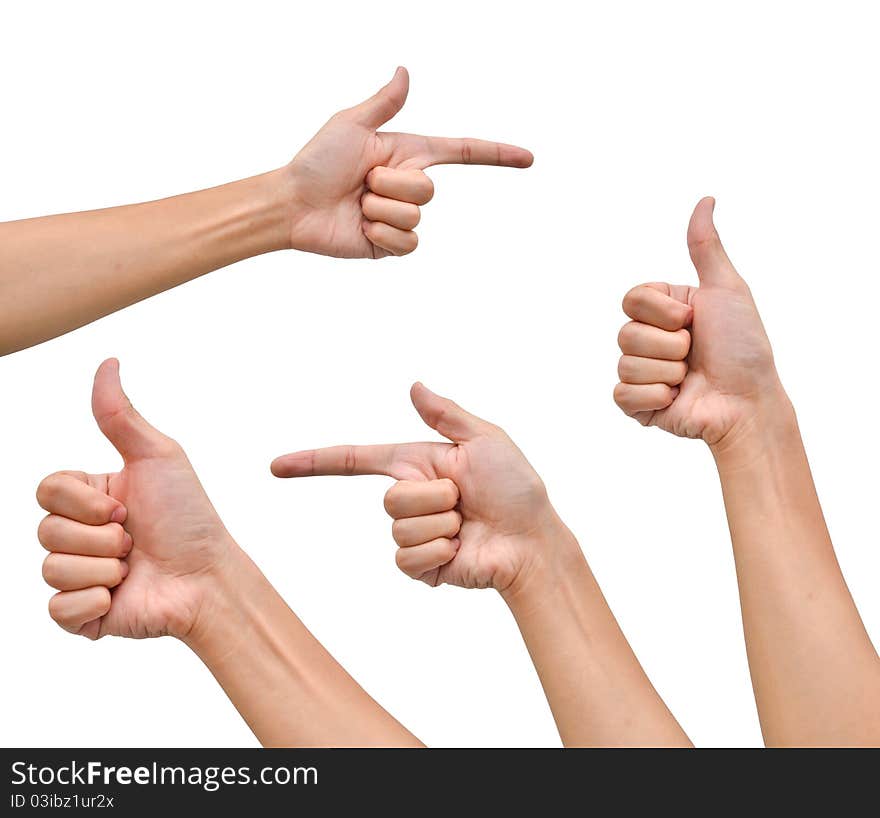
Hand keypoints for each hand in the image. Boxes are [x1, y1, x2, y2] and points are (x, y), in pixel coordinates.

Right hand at [36, 359, 237, 639]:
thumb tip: (108, 362)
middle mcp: (80, 533)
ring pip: (51, 567)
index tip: (125, 507)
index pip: (47, 490)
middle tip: (136, 540)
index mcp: (91, 497)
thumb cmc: (189, 516)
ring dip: (103, 566)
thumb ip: (121, 415)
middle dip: (101, 536)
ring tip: (134, 566)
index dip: (84, 502)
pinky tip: (120, 595)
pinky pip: (58, 609)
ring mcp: (80, 574)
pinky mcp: (83, 615)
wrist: (208, 576)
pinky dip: (93, 601)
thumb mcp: (157, 458)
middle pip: (46, 530)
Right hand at [271, 383, 572, 591]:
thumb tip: (414, 386)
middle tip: (466, 499)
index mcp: (416, 465)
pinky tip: (461, 548)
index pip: (355, 461)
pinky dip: (441, 551)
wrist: (532, 542)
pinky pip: (409, 559)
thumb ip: (446, 414)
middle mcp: (410, 498)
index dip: (314, 463)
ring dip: (442, 525)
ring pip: (400, 529)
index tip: (276, 466)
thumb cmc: (516, 488)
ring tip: (467, 524)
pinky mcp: (421, 566)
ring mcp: (414, 534)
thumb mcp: (486, 440)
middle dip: (434, 498)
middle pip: (389, 499)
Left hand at [284, 67, 532, 258]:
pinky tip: (360, 228)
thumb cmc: (316, 162)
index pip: (462, 153)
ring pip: (415, 216)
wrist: (293, 205)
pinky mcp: (391, 245)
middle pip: (428, 190)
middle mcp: (407, 186)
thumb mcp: (352, 125)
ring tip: (356, 205)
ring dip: (380, 209)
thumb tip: (404, 72)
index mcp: (407, 155)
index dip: (496, 155)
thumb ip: (384, 102)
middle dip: (392, 185)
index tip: (528, 158)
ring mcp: (400, 218)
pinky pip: (407, 242)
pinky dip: (381, 234)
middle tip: (362, 183)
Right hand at [613, 197, 786, 447]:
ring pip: (626, 363)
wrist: (747, 403)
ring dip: (667, 373)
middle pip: (626, 332)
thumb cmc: (743, 348)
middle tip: (694, 354)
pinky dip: (655, 397)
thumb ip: (706, 247)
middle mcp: (649, 339)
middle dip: (669, 345)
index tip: (692, 319)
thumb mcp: (727, 290)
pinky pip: (623, 394)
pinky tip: (676, 399)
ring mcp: (641, 373)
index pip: (632, 299)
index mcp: (663, 311)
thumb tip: (706, 199)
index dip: (662, 311)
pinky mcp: (636, 404)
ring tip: (689, 379)